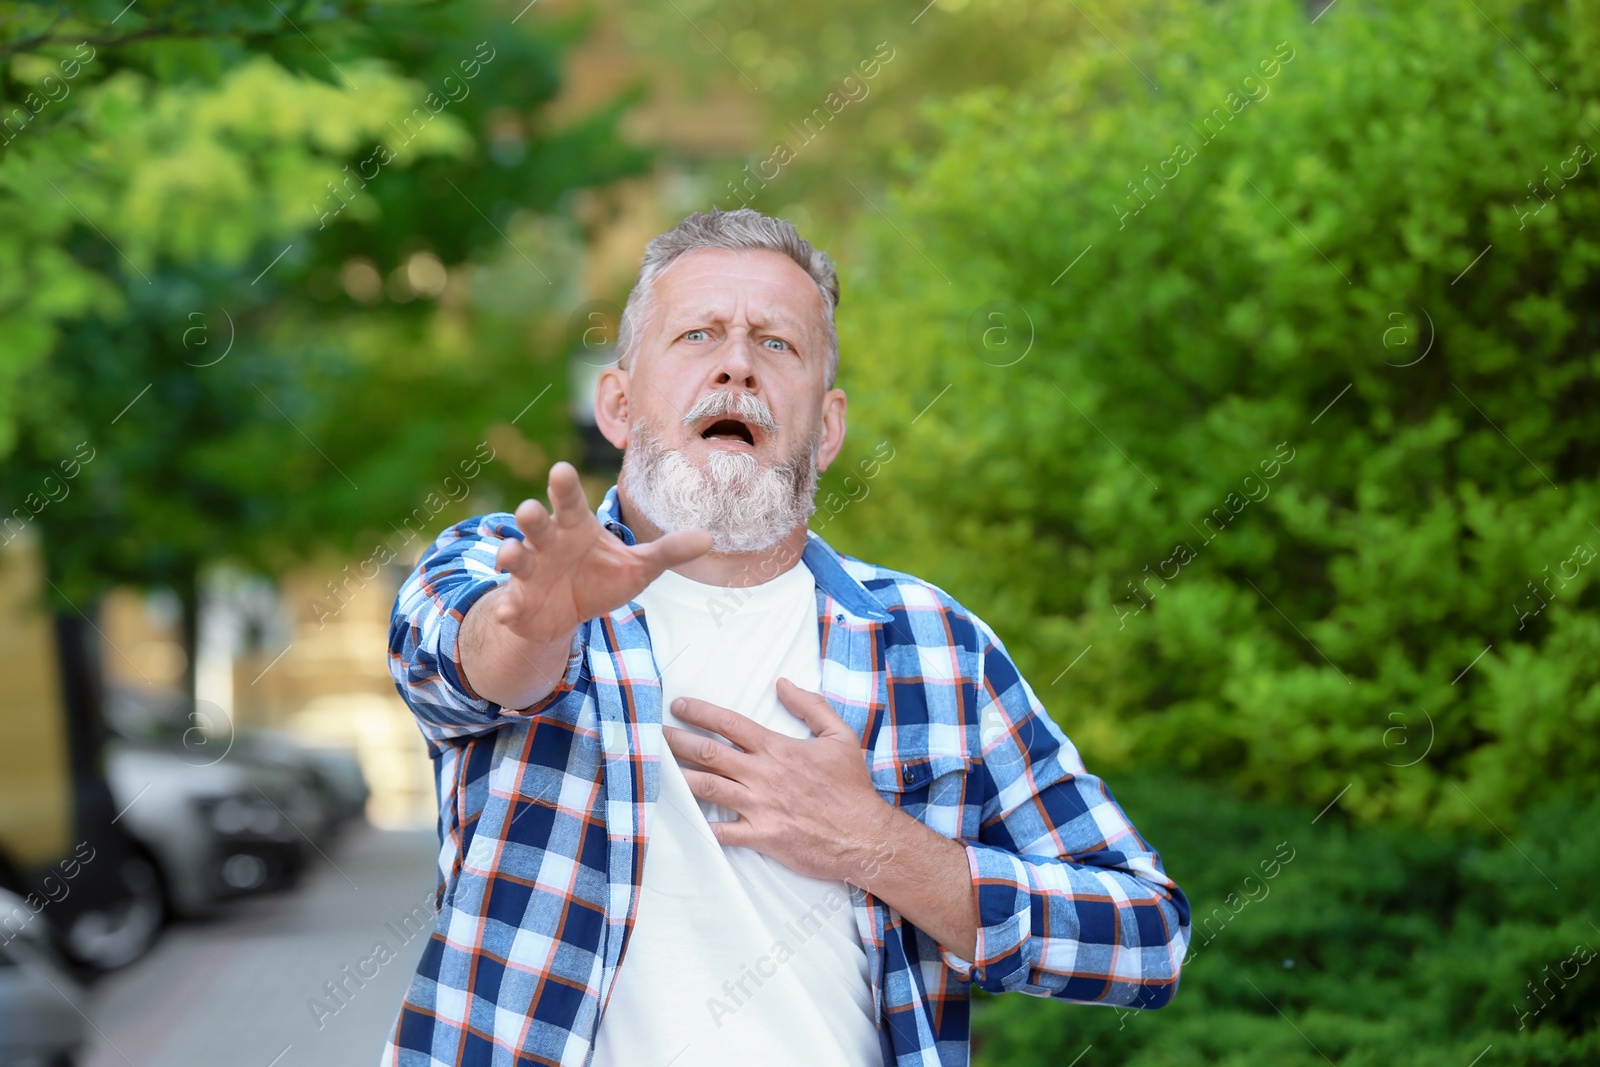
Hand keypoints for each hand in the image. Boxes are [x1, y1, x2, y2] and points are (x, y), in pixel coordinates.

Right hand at [460, 461, 710, 708]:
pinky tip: (506, 613)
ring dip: (511, 554)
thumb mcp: (638, 566)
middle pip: (537, 524)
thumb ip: (669, 552)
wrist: (568, 613)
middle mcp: (548, 543)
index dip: (565, 487)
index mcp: (576, 527)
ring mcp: (529, 572)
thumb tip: (710, 538)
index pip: (571, 502)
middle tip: (530, 510)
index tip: (561, 470)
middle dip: (531, 517)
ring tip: (510, 555)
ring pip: (515, 556)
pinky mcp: (518, 602)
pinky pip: (508, 602)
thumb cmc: (601, 577)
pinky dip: (506, 607)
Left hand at [662, 678, 896, 884]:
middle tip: (654, 734)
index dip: (701, 712)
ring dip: (679, 777)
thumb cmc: (851, 787)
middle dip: (677, 741)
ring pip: (707, 788)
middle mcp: (763, 775)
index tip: (679, 706)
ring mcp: (759, 807)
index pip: (730, 724)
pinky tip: (681, 819)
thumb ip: (810, 705)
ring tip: (656, 769)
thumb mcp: (840, 735)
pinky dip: (701, 826)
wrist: (864, 836)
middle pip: (710, 753)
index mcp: (778, 749)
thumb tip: (783, 683)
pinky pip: (723, 832)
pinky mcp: (761, 836)